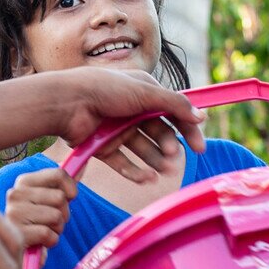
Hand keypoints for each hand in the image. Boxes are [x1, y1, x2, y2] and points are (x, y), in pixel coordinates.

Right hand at [6, 167, 76, 250]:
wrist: (19, 250)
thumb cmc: (38, 222)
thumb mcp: (48, 199)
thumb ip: (63, 183)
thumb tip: (82, 165)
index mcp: (24, 181)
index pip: (58, 173)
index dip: (71, 188)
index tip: (69, 199)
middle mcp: (15, 193)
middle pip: (60, 198)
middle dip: (63, 214)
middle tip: (51, 221)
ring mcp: (14, 213)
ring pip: (56, 216)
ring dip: (57, 229)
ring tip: (45, 230)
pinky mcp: (17, 233)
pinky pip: (49, 235)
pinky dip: (51, 241)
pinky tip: (40, 242)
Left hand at [50, 68, 206, 181]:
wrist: (67, 102)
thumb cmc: (105, 89)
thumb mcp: (145, 92)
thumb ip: (175, 104)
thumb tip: (201, 116)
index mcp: (144, 92)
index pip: (173, 113)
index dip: (188, 129)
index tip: (199, 147)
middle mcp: (132, 111)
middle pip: (159, 134)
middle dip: (169, 147)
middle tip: (173, 157)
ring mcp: (118, 130)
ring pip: (143, 150)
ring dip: (155, 161)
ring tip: (163, 171)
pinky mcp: (104, 147)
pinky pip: (123, 163)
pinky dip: (135, 172)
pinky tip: (146, 179)